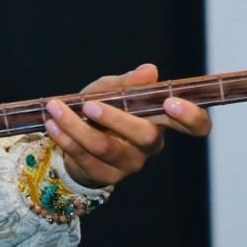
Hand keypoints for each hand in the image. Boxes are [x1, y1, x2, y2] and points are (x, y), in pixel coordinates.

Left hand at [43, 64, 212, 187]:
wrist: (75, 139)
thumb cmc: (100, 110)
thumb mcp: (109, 90)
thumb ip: (127, 82)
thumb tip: (150, 70)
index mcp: (160, 120)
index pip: (195, 125)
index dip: (191, 116)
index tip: (170, 102)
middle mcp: (150, 145)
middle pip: (145, 136)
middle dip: (116, 119)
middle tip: (89, 105)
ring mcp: (129, 163)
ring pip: (106, 147)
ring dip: (76, 126)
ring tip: (54, 108)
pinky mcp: (106, 176)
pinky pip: (84, 157)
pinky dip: (64, 137)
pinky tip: (51, 124)